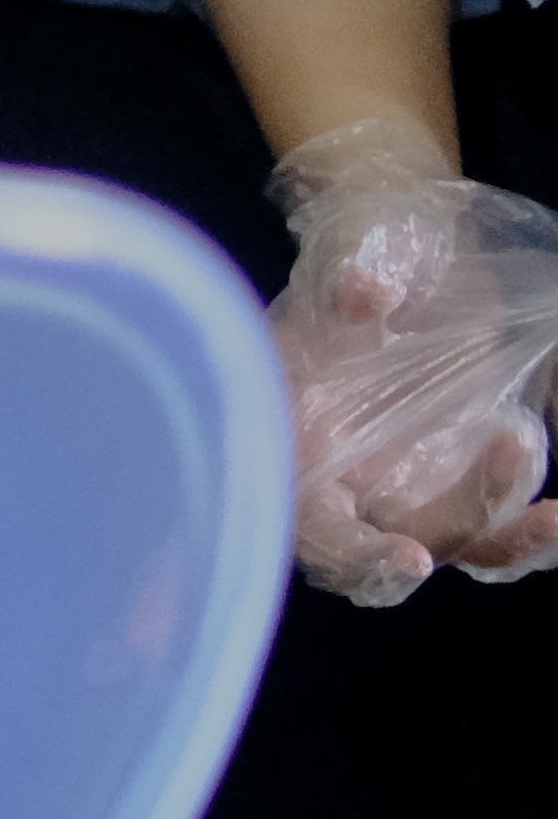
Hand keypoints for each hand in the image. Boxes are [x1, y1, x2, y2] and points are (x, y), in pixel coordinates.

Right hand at [268, 122, 557, 606]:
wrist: (416, 255)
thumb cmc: (368, 250)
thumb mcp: (354, 247)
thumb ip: (348, 267)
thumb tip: (363, 293)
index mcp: (288, 438)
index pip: (304, 519)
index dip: (346, 551)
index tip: (406, 558)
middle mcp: (341, 481)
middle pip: (365, 562)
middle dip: (407, 571)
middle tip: (444, 551)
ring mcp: (409, 492)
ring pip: (455, 550)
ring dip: (509, 544)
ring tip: (556, 518)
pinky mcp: (468, 486)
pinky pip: (503, 526)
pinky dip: (536, 529)